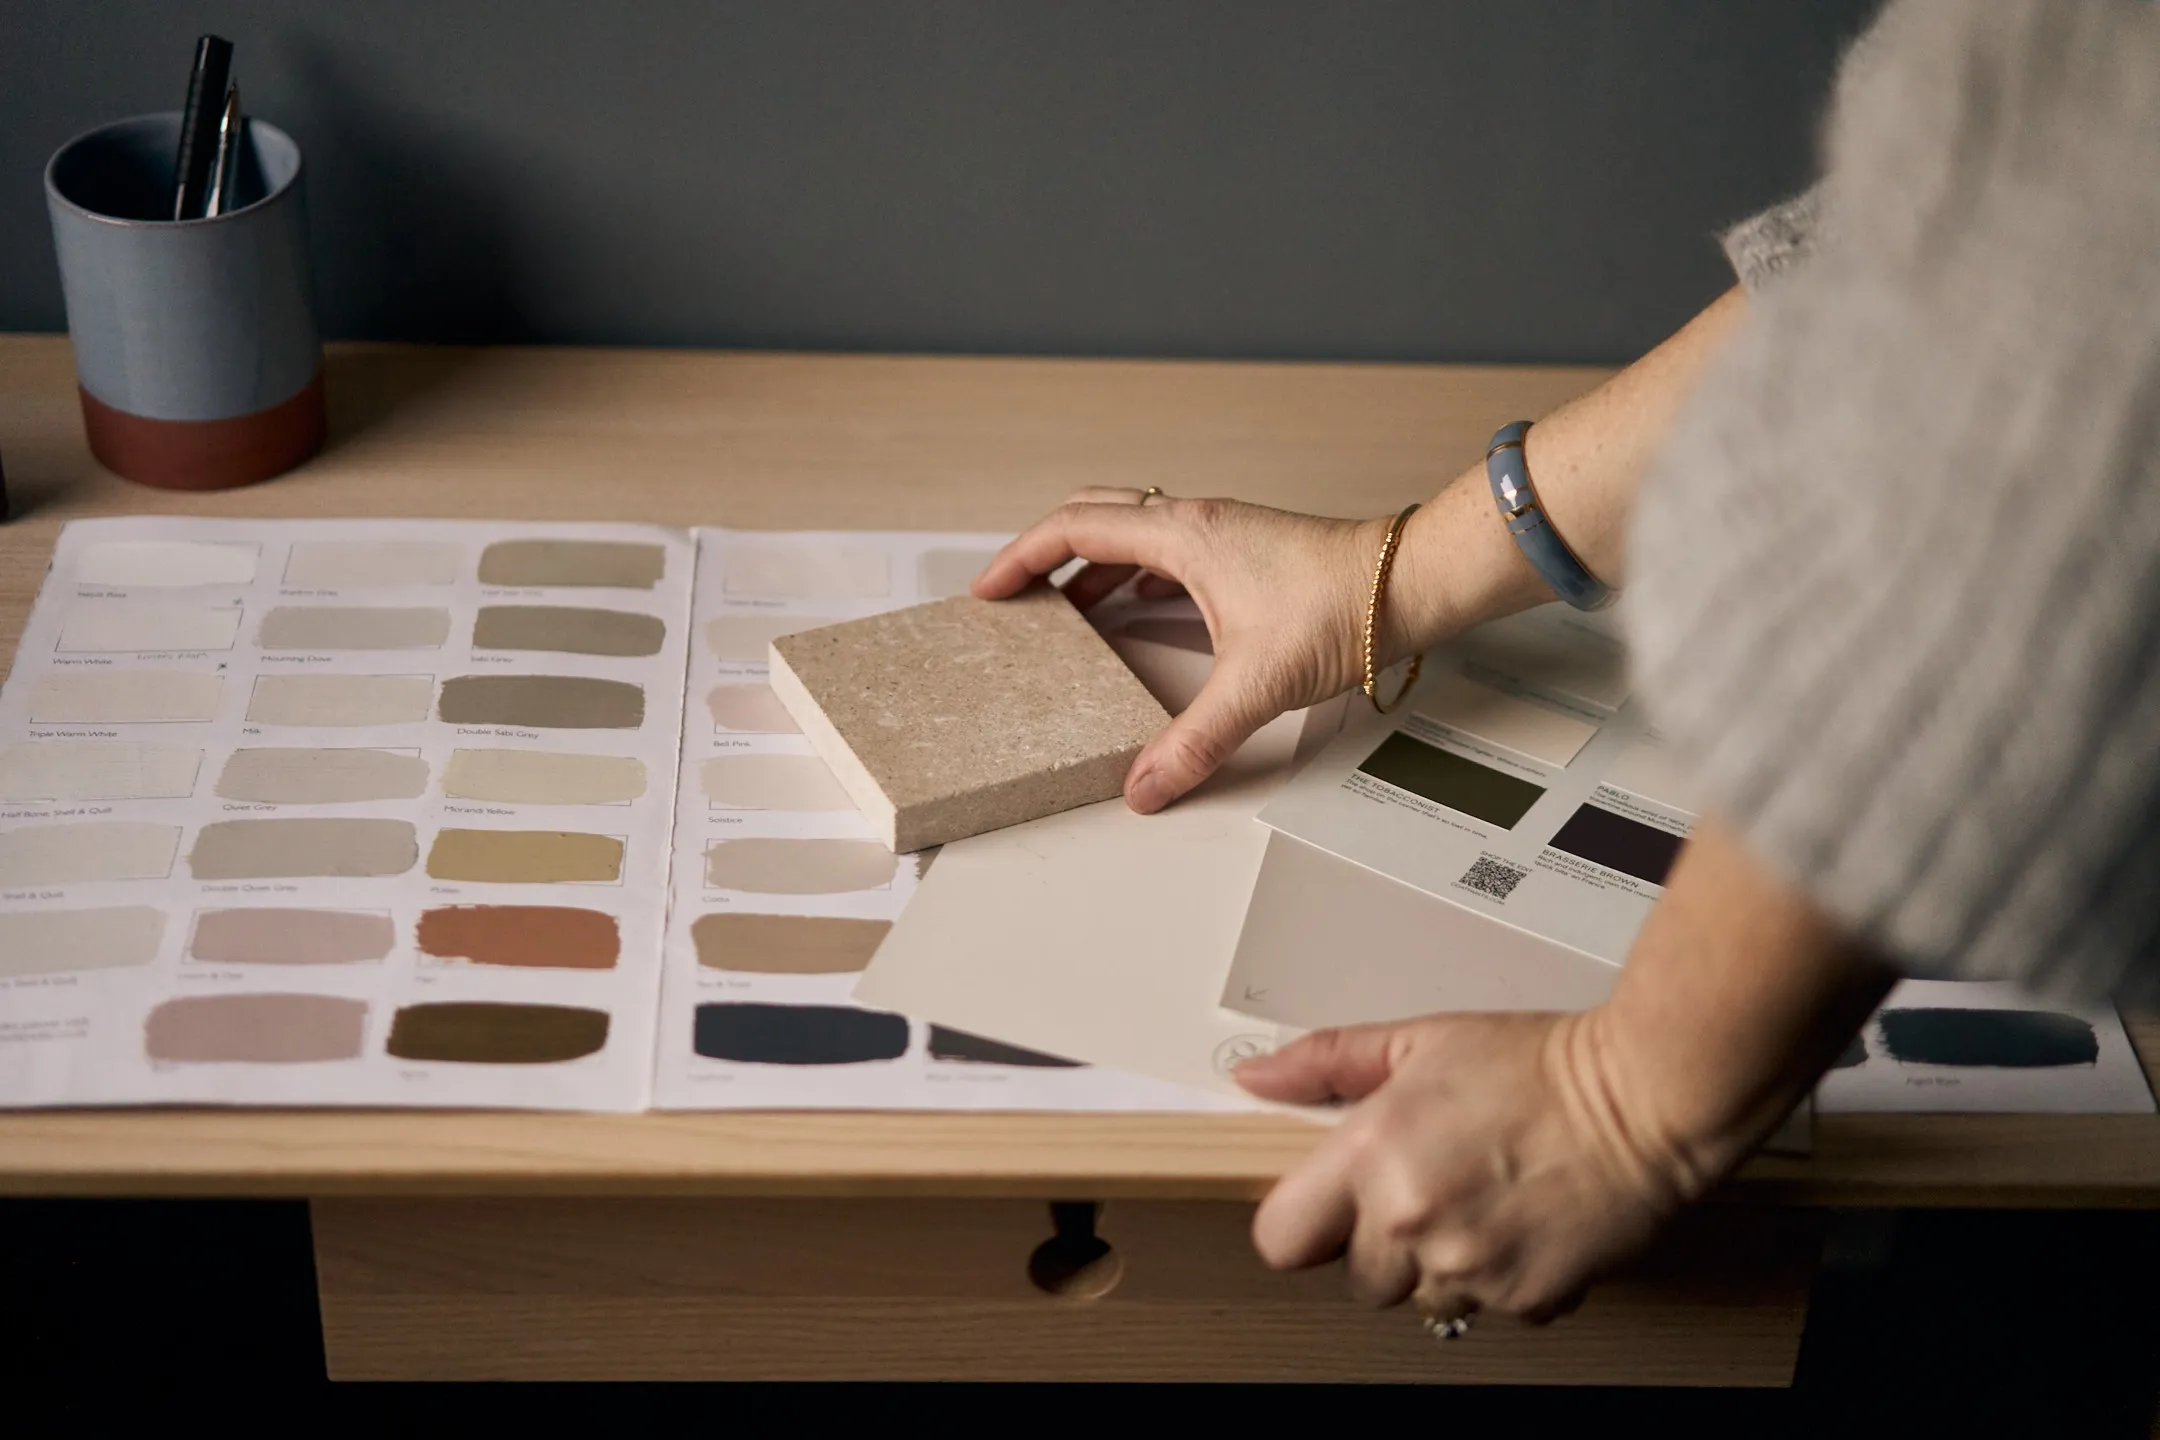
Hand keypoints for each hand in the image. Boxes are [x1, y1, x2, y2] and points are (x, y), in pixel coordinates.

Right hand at [975, 488, 1390, 812]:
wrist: (1410, 583)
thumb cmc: (1344, 608)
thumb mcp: (1256, 684)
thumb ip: (1194, 741)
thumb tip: (1145, 786)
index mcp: (1182, 536)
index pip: (1075, 529)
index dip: (1021, 558)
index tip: (989, 590)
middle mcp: (1195, 525)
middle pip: (1094, 519)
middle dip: (1046, 555)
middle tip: (1015, 596)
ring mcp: (1219, 536)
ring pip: (1132, 537)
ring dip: (1091, 571)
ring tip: (1064, 617)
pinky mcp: (1241, 556)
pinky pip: (1164, 558)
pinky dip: (1132, 582)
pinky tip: (1132, 619)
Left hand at [1233, 1010, 1693, 1324]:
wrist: (1644, 1098)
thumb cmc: (1540, 1066)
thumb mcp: (1421, 1042)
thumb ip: (1329, 1061)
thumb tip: (1259, 1078)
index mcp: (1371, 1155)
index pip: (1280, 1238)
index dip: (1301, 1225)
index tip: (1326, 1207)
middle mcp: (1411, 1221)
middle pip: (1357, 1280)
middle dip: (1383, 1245)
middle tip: (1429, 1189)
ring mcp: (1468, 1268)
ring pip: (1423, 1302)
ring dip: (1443, 1267)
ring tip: (1482, 1202)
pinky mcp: (1524, 1298)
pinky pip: (1489, 1309)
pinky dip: (1501, 1278)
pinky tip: (1521, 1223)